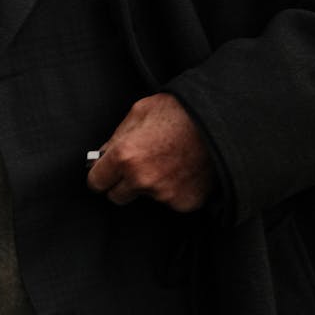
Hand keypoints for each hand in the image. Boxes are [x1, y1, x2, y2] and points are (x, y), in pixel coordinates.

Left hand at [87, 93, 213, 211]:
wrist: (218, 122)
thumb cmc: (178, 111)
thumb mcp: (139, 111)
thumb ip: (116, 136)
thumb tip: (103, 154)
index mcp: (125, 156)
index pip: (95, 183)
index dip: (100, 175)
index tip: (105, 172)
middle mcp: (141, 180)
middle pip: (117, 196)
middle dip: (121, 183)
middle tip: (137, 164)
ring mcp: (164, 195)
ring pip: (146, 196)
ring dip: (150, 184)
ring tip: (167, 159)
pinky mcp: (184, 203)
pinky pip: (169, 199)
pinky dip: (172, 188)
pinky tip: (182, 168)